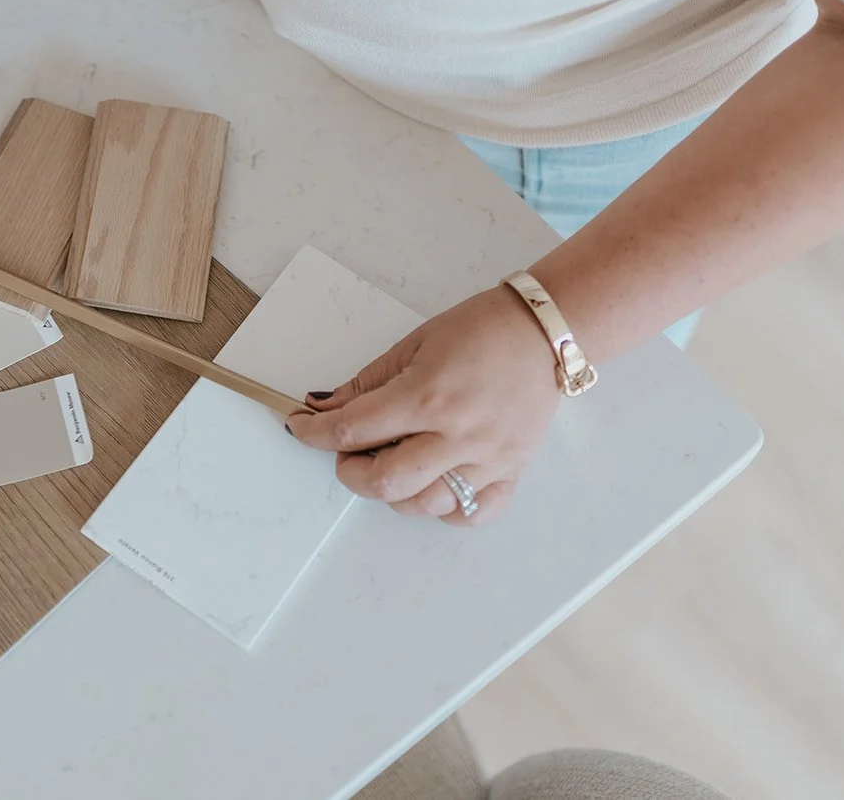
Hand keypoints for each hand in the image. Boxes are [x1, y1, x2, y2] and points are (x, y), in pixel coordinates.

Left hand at [285, 285, 560, 524]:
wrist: (543, 333)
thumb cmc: (479, 330)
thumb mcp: (413, 344)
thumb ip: (367, 383)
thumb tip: (324, 407)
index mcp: (427, 397)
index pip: (351, 430)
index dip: (313, 433)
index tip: (300, 429)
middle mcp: (456, 436)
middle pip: (385, 482)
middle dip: (350, 472)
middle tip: (349, 451)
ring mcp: (487, 459)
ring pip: (424, 505)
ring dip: (393, 492)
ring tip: (392, 462)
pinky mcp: (511, 472)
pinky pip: (471, 514)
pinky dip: (444, 509)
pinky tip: (433, 483)